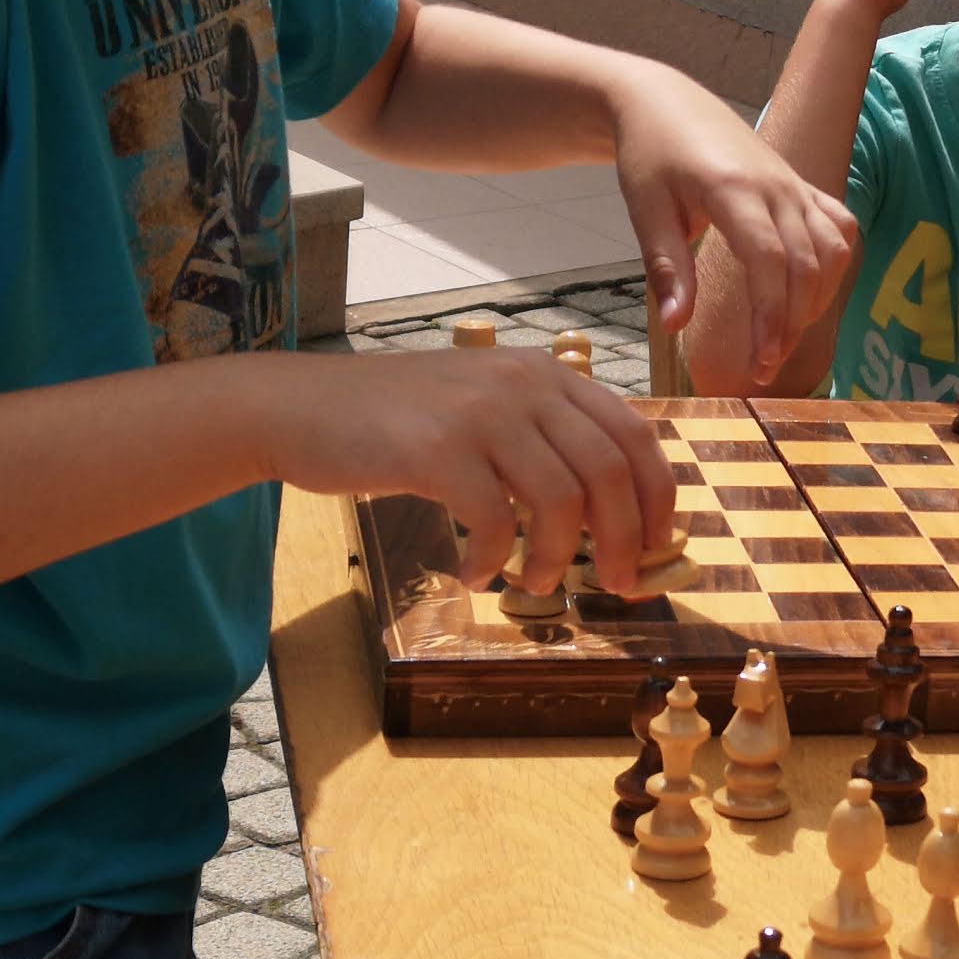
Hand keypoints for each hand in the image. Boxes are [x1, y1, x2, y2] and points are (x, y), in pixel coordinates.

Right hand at [260, 344, 672, 596]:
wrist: (300, 408)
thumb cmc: (394, 421)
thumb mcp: (483, 407)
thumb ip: (541, 438)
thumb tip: (608, 510)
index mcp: (544, 374)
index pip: (634, 433)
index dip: (658, 496)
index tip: (658, 544)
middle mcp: (522, 383)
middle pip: (610, 471)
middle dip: (627, 540)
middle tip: (618, 584)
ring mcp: (480, 413)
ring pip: (562, 501)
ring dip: (558, 558)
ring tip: (536, 583)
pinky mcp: (436, 449)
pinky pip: (494, 521)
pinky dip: (493, 559)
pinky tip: (473, 572)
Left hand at [615, 66, 855, 371]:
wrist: (666, 102)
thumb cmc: (650, 155)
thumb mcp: (646, 210)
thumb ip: (667, 268)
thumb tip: (676, 326)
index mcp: (734, 189)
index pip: (770, 260)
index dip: (771, 315)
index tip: (760, 361)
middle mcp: (777, 186)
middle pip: (806, 264)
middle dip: (791, 323)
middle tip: (764, 367)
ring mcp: (794, 184)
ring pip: (831, 249)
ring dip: (816, 299)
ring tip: (783, 335)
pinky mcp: (801, 185)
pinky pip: (838, 226)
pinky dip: (834, 264)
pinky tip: (811, 293)